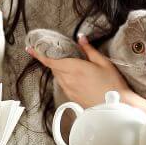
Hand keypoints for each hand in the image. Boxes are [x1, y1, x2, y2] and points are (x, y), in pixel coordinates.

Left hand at [28, 35, 145, 111]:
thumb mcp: (103, 62)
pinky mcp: (72, 97)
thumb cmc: (112, 84)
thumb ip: (89, 49)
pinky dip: (63, 76)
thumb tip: (80, 38)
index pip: (50, 60)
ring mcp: (69, 90)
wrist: (116, 106)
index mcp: (74, 69)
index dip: (38, 54)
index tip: (30, 48)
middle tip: (50, 50)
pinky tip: (72, 74)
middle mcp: (68, 80)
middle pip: (53, 67)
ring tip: (63, 60)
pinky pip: (63, 83)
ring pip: (58, 75)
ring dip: (57, 67)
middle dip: (50, 58)